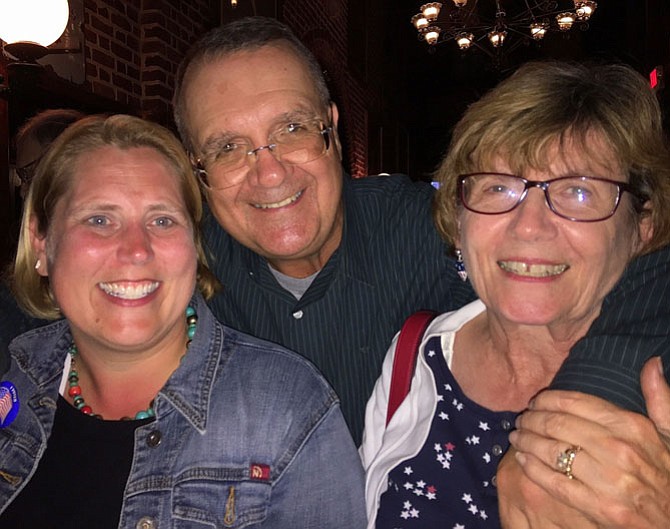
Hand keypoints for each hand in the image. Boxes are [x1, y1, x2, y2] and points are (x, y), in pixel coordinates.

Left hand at [501, 357, 669, 528]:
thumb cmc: (668, 473)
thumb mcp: (669, 433)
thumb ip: (659, 398)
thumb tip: (651, 363)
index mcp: (632, 427)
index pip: (574, 402)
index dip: (547, 399)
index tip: (535, 402)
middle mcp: (619, 450)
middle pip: (557, 424)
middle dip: (531, 419)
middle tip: (521, 419)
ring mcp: (609, 481)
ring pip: (551, 451)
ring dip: (526, 441)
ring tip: (516, 436)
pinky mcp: (599, 507)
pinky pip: (554, 482)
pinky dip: (532, 468)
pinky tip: (522, 459)